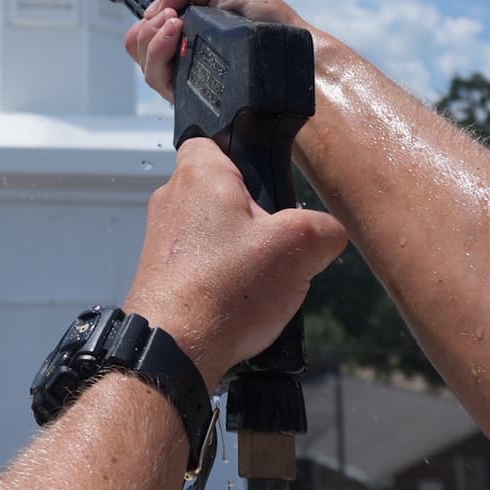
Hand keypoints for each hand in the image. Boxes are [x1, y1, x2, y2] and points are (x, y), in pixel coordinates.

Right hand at [124, 0, 306, 102]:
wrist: (284, 48)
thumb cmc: (262, 14)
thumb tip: (154, 10)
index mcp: (185, 24)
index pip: (145, 26)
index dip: (150, 18)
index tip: (169, 11)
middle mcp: (181, 49)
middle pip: (136, 44)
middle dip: (148, 29)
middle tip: (174, 19)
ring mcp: (184, 72)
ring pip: (144, 63)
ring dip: (153, 40)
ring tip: (177, 28)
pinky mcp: (188, 93)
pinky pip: (157, 81)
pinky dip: (159, 57)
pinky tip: (179, 43)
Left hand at [124, 138, 345, 390]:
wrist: (173, 350)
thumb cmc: (225, 288)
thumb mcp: (298, 248)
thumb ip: (324, 229)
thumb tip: (328, 233)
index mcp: (199, 172)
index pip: (220, 138)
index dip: (251, 157)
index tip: (271, 184)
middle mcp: (172, 198)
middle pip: (225, 192)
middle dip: (255, 217)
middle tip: (277, 243)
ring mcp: (162, 239)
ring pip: (216, 232)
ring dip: (241, 253)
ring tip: (260, 281)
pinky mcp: (160, 273)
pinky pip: (202, 264)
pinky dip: (223, 280)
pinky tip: (240, 304)